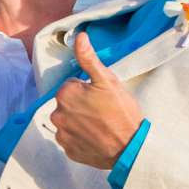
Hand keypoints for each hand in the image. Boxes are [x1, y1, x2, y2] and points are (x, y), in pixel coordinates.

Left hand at [51, 32, 142, 168]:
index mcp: (65, 94)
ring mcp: (62, 135)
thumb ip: (89, 59)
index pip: (72, 86)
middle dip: (82, 105)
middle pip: (68, 104)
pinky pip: (71, 139)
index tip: (101, 98)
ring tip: (100, 125)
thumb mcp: (108, 80)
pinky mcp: (68, 150)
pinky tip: (96, 137)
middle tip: (102, 112)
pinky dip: (81, 138)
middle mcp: (57, 115)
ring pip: (69, 121)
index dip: (88, 90)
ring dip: (80, 122)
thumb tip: (79, 37)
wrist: (130, 147)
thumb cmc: (121, 112)